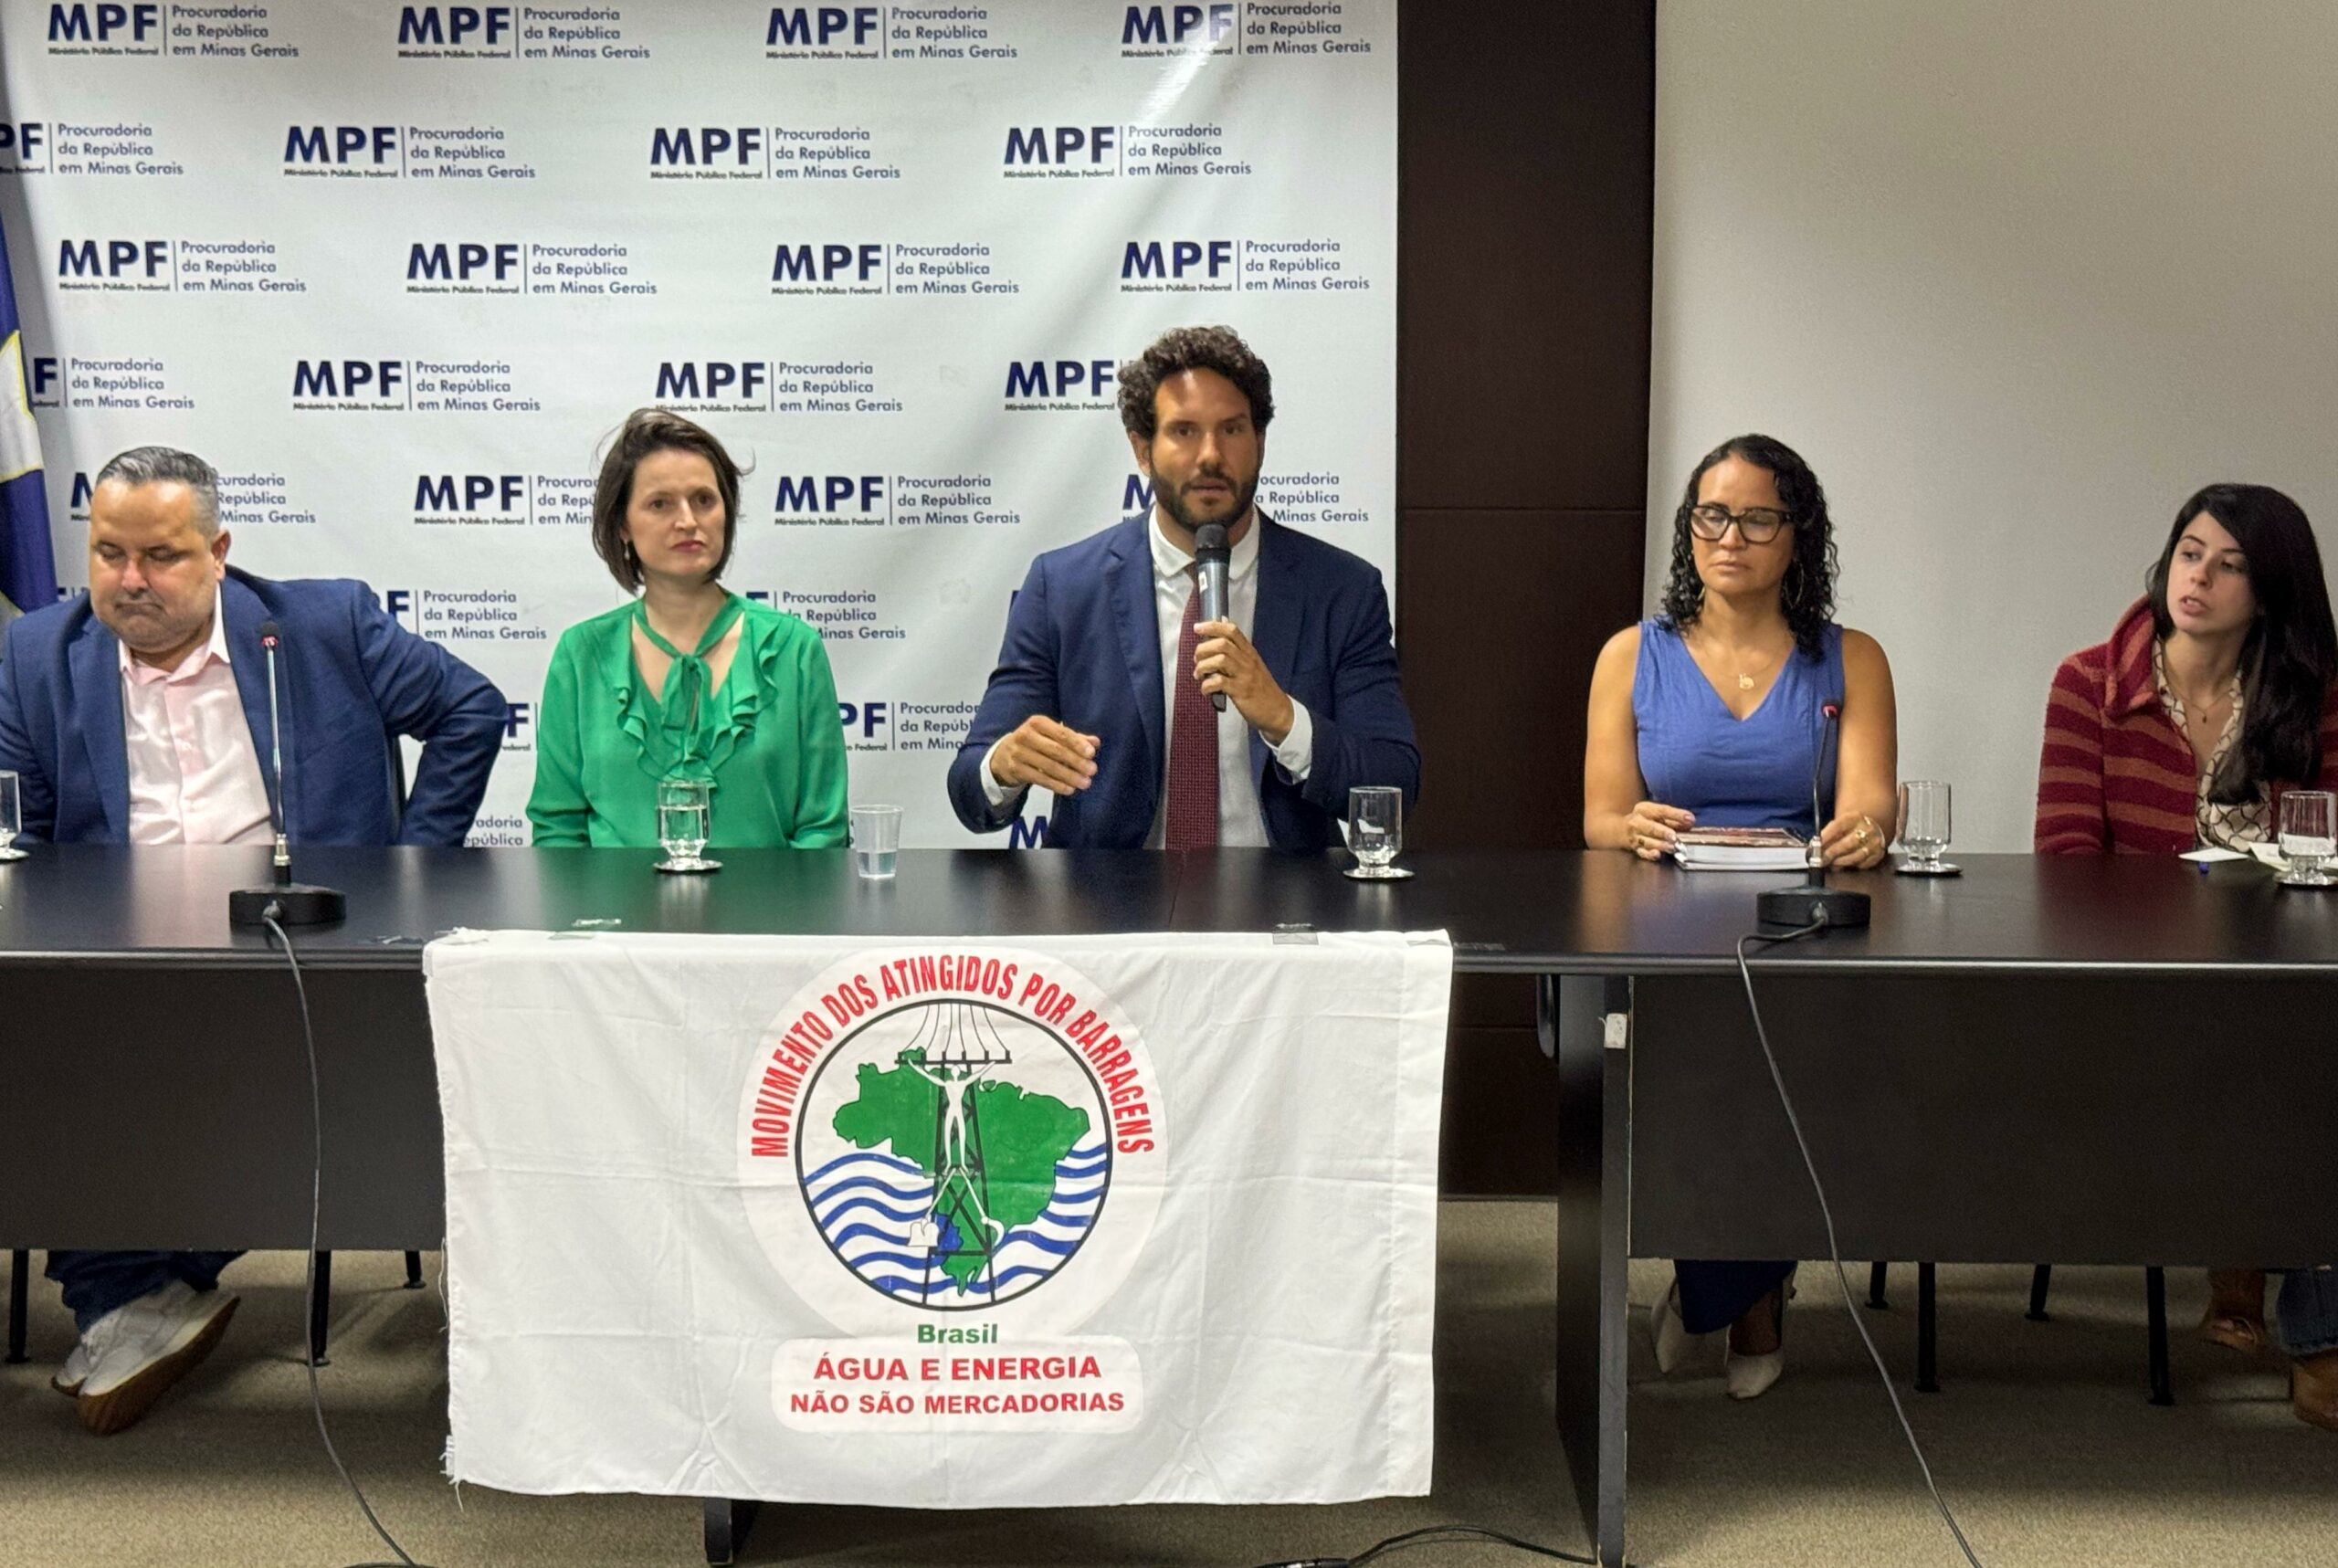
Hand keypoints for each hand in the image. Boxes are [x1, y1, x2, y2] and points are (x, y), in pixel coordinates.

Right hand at [991, 715, 1099, 794]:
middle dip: (1076, 761)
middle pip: (1055, 750)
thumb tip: (1096, 742)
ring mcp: (1018, 753)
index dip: (1077, 744)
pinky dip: (1056, 785)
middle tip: (1092, 770)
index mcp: (1037, 722)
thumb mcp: (1051, 735)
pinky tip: (1069, 789)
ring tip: (1085, 783)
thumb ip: (1073, 737)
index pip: (1061, 733)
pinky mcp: (1016, 770)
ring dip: (1069, 776)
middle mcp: (1026, 735)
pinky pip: (1040, 779)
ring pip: (1048, 767)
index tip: (1092, 754)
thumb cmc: (1035, 742)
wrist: (1003, 755)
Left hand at [1193, 619, 1294, 742]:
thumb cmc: (1261, 688)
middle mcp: (1247, 661)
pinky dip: (1206, 685)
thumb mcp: (1251, 664)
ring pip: (1220, 660)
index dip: (1212, 626)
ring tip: (1199, 675)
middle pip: (1222, 643)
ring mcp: (1245, 676)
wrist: (1277, 710)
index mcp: (1249, 652)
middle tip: (1197, 659)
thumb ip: (1236, 650)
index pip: (1231, 631)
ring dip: (1203, 666)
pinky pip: (1219, 682)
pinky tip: (1205, 690)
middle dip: (1203, 649)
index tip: (1197, 628)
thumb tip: (1221, 629)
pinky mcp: (1241, 691)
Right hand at [1624, 802, 1694, 859]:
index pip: (1661, 811)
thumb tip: (1690, 821)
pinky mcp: (1635, 849)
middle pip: (1651, 827)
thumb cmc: (1644, 820)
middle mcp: (1637, 822)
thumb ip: (1674, 818)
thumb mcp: (1656, 814)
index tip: (1689, 818)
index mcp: (1644, 810)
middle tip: (1674, 837)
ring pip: (1647, 841)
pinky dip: (1649, 854)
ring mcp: (1635, 837)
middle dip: (1663, 832)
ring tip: (1671, 847)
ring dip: (1660, 845)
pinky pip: (1642, 852)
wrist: (1619, 830)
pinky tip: (1657, 855)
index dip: (1676, 814)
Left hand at [1817, 811, 1886, 868]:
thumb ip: (1828, 834)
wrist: (1870, 827)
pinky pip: (1863, 863)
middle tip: (1821, 860)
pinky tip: (1844, 865)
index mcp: (1854, 817)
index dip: (1825, 838)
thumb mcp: (1840, 824)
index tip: (1815, 846)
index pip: (1837, 827)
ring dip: (1841, 862)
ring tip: (1831, 864)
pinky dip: (1852, 866)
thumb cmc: (1849, 828)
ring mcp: (1874, 842)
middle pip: (1847, 844)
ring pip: (1856, 856)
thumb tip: (1815, 848)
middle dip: (1832, 853)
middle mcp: (1867, 829)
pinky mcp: (1879, 854)